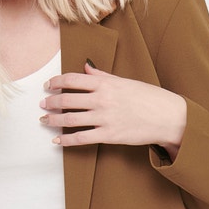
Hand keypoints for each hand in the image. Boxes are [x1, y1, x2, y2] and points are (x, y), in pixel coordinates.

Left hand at [39, 62, 187, 156]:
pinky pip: (81, 138)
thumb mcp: (125, 82)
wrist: (167, 116)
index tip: (48, 85)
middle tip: (42, 104)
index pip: (73, 79)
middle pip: (67, 99)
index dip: (56, 82)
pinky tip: (57, 140)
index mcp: (105, 84)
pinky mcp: (108, 135)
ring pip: (70, 119)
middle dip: (50, 102)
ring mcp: (104, 118)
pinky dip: (66, 140)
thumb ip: (103, 76)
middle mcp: (102, 100)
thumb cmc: (148, 97)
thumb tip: (87, 69)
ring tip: (44, 121)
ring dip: (54, 120)